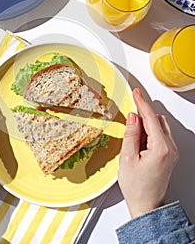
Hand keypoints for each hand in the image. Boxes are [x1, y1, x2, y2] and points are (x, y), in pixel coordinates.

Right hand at [118, 88, 178, 218]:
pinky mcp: (169, 155)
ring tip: (133, 142)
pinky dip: (149, 135)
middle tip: (129, 126)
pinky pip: (160, 136)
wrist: (146, 205)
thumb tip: (133, 117)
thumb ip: (131, 134)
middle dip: (143, 118)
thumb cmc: (136, 187)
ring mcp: (172, 152)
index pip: (151, 118)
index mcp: (161, 148)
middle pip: (157, 120)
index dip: (142, 103)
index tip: (136, 93)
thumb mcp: (127, 158)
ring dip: (146, 127)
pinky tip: (139, 146)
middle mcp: (170, 148)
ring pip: (159, 127)